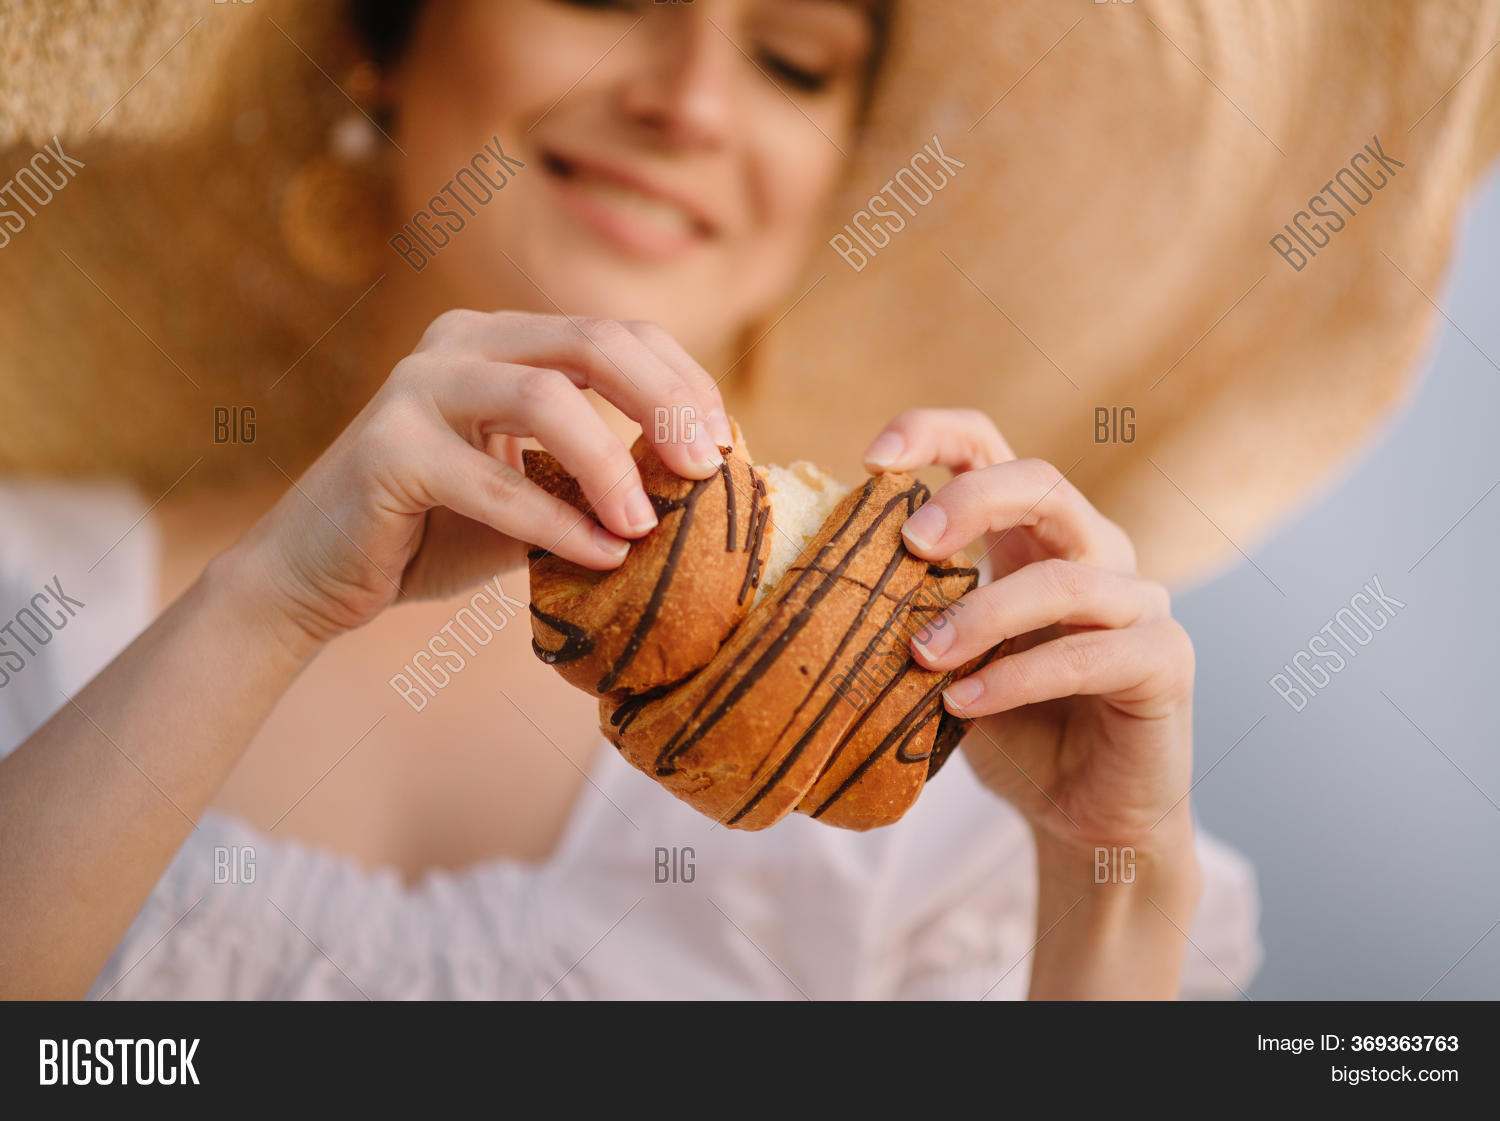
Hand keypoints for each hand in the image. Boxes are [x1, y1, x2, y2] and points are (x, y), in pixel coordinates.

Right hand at [236, 310, 733, 646]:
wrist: (318, 576)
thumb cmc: (437, 532)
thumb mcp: (534, 492)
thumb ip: (596, 476)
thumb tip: (702, 484)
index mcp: (500, 339)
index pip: (615, 333)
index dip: (681, 381)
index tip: (724, 443)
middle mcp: (459, 343)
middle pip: (593, 342)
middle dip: (664, 402)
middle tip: (707, 467)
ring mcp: (417, 387)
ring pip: (547, 397)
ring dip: (611, 466)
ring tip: (646, 526)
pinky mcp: (387, 448)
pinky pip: (495, 481)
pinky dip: (558, 521)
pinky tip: (602, 556)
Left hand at [862, 409, 1196, 862]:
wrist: (1082, 818)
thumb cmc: (1009, 730)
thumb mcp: (946, 664)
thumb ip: (911, 615)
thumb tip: (824, 587)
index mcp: (1031, 538)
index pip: (990, 449)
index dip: (935, 434)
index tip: (873, 458)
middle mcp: (1093, 553)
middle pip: (1041, 482)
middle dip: (969, 502)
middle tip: (910, 546)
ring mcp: (1138, 603)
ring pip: (1064, 579)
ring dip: (983, 614)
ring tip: (922, 655)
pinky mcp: (1164, 661)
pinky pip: (1089, 655)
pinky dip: (1017, 677)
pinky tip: (964, 702)